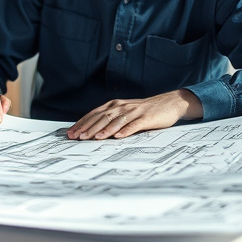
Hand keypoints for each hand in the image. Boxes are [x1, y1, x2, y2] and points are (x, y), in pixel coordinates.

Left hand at [67, 89, 202, 139]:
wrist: (169, 103)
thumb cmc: (144, 111)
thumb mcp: (125, 112)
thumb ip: (111, 118)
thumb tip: (92, 130)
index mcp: (115, 105)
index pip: (94, 114)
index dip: (82, 123)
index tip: (71, 133)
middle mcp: (122, 106)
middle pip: (102, 117)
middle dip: (88, 128)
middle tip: (77, 137)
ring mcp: (134, 112)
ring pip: (115, 121)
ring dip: (103, 130)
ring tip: (93, 138)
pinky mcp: (146, 118)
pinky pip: (134, 125)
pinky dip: (125, 130)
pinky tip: (118, 137)